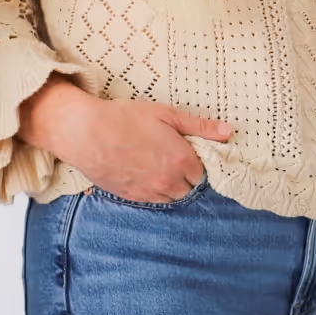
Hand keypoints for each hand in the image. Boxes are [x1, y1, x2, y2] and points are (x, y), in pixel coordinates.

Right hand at [21, 77, 231, 202]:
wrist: (86, 133)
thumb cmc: (126, 118)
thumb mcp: (167, 115)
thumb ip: (200, 126)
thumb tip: (229, 132)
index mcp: (181, 161)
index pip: (201, 171)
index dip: (194, 158)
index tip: (185, 148)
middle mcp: (168, 182)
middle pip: (188, 187)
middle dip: (184, 173)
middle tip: (169, 154)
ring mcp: (148, 192)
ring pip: (170, 196)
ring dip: (169, 183)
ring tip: (154, 162)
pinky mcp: (130, 197)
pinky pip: (151, 199)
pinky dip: (152, 189)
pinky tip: (141, 170)